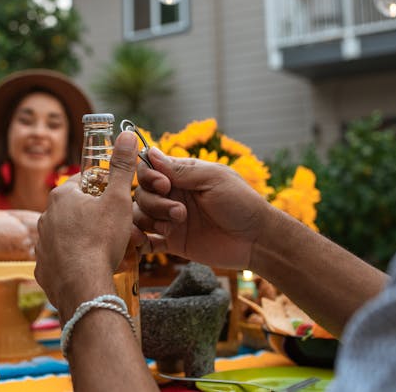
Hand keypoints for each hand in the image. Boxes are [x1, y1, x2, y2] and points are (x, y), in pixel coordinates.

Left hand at [34, 131, 144, 320]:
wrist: (84, 285)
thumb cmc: (101, 239)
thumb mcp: (118, 198)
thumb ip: (122, 166)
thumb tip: (126, 134)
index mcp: (62, 195)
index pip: (86, 182)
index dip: (106, 190)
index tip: (120, 202)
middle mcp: (46, 216)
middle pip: (78, 209)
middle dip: (99, 217)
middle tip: (120, 230)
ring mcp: (42, 243)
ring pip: (69, 235)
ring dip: (87, 239)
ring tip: (108, 251)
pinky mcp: (43, 267)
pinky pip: (62, 259)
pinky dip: (76, 261)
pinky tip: (91, 267)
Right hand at [133, 147, 272, 269]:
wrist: (256, 240)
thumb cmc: (241, 203)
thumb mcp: (213, 179)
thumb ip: (182, 169)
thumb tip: (152, 152)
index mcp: (182, 176)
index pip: (150, 169)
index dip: (149, 176)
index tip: (164, 185)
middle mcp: (173, 195)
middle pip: (142, 193)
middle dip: (154, 202)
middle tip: (179, 212)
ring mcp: (170, 219)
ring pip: (140, 215)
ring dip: (150, 221)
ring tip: (172, 228)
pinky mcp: (171, 242)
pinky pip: (146, 241)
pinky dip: (140, 242)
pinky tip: (146, 242)